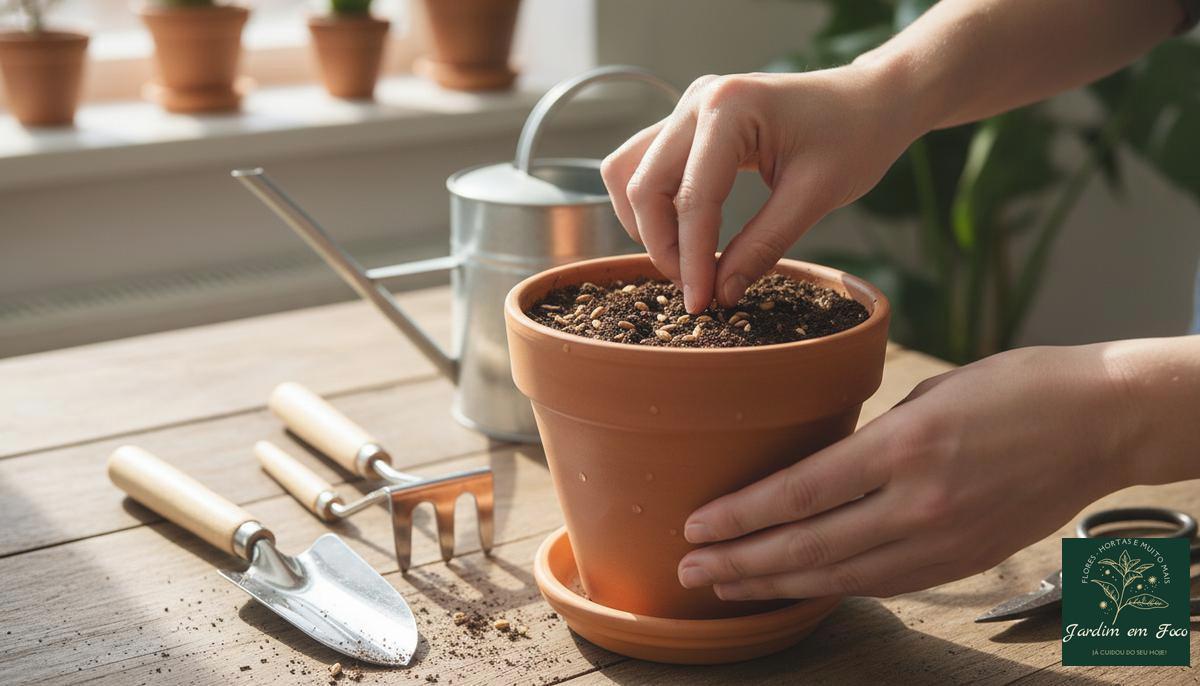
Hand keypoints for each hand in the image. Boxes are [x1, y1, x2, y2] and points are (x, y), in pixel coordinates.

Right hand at [600, 62, 923, 312]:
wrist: (871, 101)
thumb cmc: (855, 138)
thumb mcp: (816, 197)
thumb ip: (763, 245)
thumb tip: (721, 293)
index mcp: (730, 108)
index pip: (692, 197)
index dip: (691, 259)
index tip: (700, 304)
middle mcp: (697, 100)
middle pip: (643, 185)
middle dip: (662, 245)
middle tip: (695, 288)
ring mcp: (689, 106)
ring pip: (630, 172)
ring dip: (646, 224)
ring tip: (686, 262)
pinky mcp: (690, 121)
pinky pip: (646, 164)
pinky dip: (654, 204)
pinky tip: (684, 234)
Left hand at [676, 344, 1141, 599]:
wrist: (1101, 422)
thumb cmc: (1015, 387)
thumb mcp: (927, 394)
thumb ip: (870, 440)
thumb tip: (819, 470)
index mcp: (904, 447)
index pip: (799, 494)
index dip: (740, 517)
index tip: (696, 528)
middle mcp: (919, 503)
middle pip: (809, 547)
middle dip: (741, 563)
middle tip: (690, 572)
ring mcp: (943, 540)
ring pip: (841, 577)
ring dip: (778, 585)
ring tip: (730, 587)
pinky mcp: (962, 559)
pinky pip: (884, 582)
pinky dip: (834, 587)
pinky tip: (799, 587)